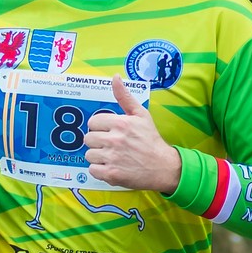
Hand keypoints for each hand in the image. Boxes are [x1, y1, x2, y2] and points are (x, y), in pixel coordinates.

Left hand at [83, 76, 180, 192]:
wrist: (163, 166)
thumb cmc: (151, 140)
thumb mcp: (141, 115)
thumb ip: (125, 96)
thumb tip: (115, 77)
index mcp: (121, 123)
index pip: (93, 122)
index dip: (99, 127)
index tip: (108, 132)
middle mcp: (115, 140)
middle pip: (88, 138)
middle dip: (97, 142)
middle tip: (110, 145)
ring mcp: (112, 158)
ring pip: (89, 155)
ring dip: (98, 157)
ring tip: (111, 157)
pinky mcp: (111, 174)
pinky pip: (92, 170)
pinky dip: (100, 170)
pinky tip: (111, 167)